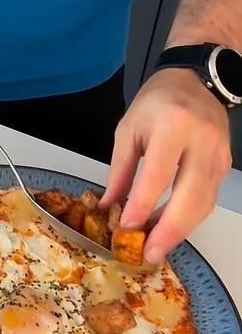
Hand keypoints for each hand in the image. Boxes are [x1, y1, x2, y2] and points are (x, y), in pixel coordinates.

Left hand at [100, 68, 230, 262]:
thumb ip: (119, 171)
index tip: (126, 228)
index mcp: (173, 127)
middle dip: (169, 231)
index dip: (142, 205)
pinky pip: (208, 198)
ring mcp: (219, 155)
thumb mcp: (127, 131)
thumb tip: (109, 206)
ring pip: (204, 203)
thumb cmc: (155, 103)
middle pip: (190, 196)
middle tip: (149, 254)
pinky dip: (189, 218)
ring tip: (156, 248)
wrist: (194, 79)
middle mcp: (202, 142)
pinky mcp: (225, 165)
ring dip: (180, 230)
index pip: (158, 175)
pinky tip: (169, 230)